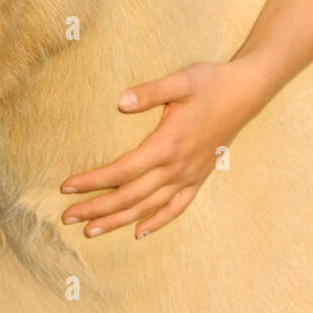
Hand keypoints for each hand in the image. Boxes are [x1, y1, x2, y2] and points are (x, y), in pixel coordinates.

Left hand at [60, 57, 267, 239]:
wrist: (245, 92)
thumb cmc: (209, 82)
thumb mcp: (179, 81)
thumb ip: (149, 92)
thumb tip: (121, 101)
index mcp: (167, 145)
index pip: (122, 171)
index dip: (93, 181)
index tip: (66, 187)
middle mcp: (177, 167)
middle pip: (131, 196)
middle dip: (97, 208)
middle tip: (67, 218)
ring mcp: (190, 176)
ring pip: (149, 208)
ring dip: (119, 221)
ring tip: (91, 230)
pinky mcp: (199, 178)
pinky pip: (176, 208)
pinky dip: (157, 222)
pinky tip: (140, 231)